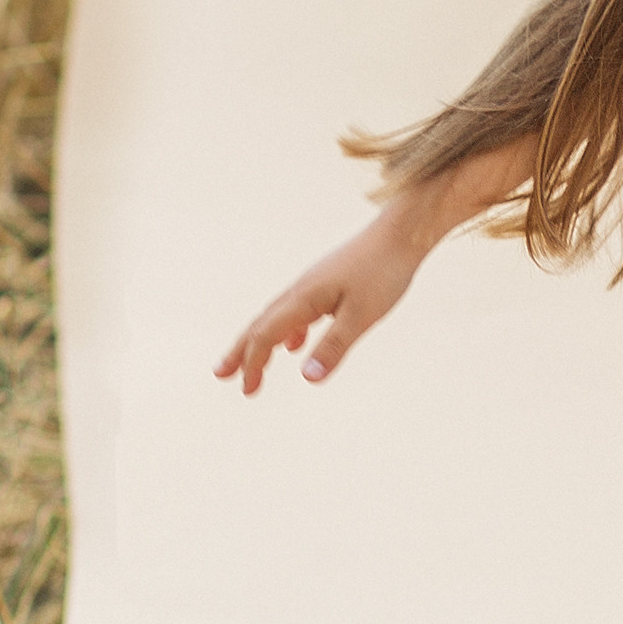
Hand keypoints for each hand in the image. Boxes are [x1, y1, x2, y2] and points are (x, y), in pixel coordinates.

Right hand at [214, 208, 428, 393]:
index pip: (266, 335)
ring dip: (260, 341)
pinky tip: (295, 345)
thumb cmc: (384, 272)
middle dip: (241, 351)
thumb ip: (335, 346)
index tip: (247, 390)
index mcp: (304, 298)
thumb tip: (308, 379)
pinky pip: (298, 312)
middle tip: (221, 374)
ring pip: (277, 317)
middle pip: (261, 324)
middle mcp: (301, 290)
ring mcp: (313, 285)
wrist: (401, 233)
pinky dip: (288, 331)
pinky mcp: (327, 283)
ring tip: (251, 363)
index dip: (253, 363)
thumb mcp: (362, 315)